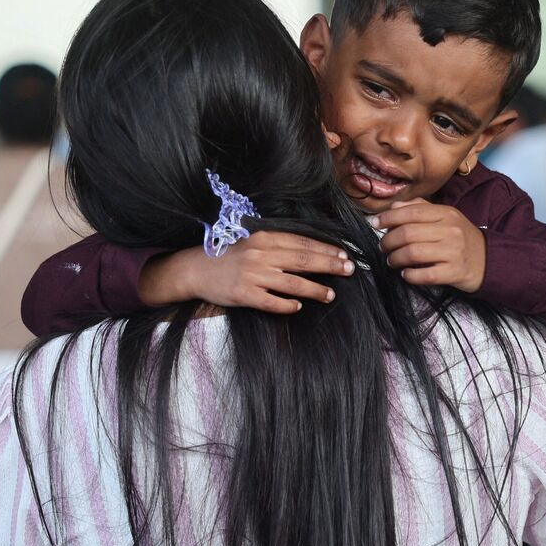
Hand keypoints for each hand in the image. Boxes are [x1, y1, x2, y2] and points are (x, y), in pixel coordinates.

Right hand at [138, 232, 353, 313]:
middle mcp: (260, 254)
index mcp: (264, 238)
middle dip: (330, 265)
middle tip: (349, 270)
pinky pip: (271, 302)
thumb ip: (278, 244)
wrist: (195, 269)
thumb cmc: (229, 256)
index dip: (326, 249)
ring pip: (292, 283)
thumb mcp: (253, 242)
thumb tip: (311, 252)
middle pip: (303, 260)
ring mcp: (252, 275)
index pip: (302, 243)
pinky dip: (286, 305)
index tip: (344, 255)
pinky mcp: (243, 294)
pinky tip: (299, 307)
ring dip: (315, 289)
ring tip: (331, 295)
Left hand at [373, 199, 486, 291]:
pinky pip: (425, 275)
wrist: (489, 260)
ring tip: (392, 261)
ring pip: (413, 253)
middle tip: (383, 247)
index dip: (388, 218)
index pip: (410, 212)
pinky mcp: (455, 272)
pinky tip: (406, 274)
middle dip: (388, 241)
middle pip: (407, 234)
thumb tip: (393, 206)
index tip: (375, 223)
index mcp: (446, 213)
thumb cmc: (461, 238)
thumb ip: (420, 209)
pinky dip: (410, 275)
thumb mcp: (446, 217)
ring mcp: (453, 252)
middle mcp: (450, 231)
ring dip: (395, 258)